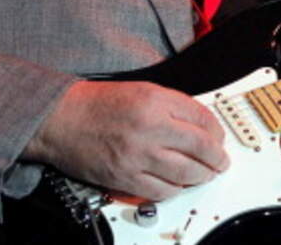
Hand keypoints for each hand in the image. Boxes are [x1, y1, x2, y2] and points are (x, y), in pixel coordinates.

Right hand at [24, 80, 228, 200]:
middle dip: (217, 157)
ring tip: (205, 174)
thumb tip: (199, 125)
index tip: (219, 137)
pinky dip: (175, 190)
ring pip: (185, 172)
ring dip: (202, 176)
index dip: (217, 131)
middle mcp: (149, 126)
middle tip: (221, 161)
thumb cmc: (95, 104)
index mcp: (154, 100)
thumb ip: (171, 105)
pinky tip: (178, 185)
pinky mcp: (125, 177)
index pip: (202, 117)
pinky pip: (161, 191)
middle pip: (200, 147)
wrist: (60, 119)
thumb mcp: (140, 90)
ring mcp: (137, 154)